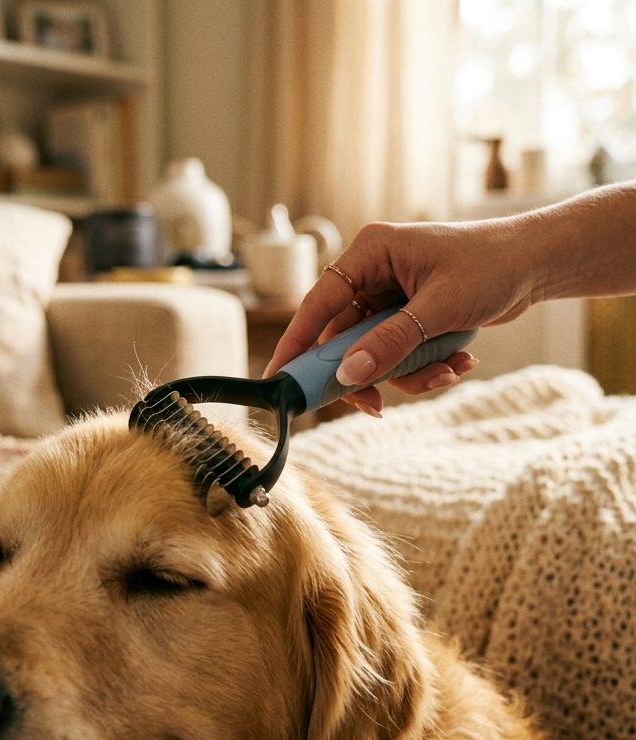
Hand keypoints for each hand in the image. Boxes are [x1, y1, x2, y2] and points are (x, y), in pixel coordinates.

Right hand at [264, 217, 540, 413]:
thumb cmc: (493, 266)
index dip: (297, 342)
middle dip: (368, 372)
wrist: (538, 263)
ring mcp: (390, 298)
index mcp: (371, 253)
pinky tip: (459, 361)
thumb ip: (392, 343)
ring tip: (449, 370)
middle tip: (376, 406)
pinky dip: (425, 367)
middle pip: (344, 338)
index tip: (280, 376)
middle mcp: (373, 274)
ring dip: (409, 373)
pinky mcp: (408, 318)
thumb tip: (350, 376)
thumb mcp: (440, 308)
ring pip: (374, 353)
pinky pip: (399, 355)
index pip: (319, 302)